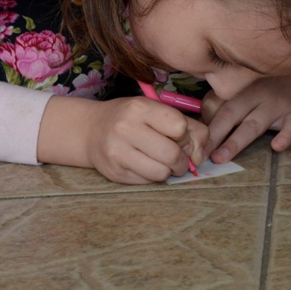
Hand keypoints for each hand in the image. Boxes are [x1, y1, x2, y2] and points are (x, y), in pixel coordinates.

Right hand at [38, 96, 207, 184]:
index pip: (179, 127)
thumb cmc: (131, 119)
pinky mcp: (114, 172)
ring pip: (161, 172)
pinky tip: (144, 165)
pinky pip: (147, 182)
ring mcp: (117, 151)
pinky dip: (152, 177)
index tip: (180, 138)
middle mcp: (126, 127)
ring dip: (168, 171)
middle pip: (172, 154)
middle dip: (182, 161)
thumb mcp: (156, 111)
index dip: (186, 136)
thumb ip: (187, 127)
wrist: (91, 130)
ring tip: (162, 163)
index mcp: (140, 107)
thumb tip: (199, 155)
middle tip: (178, 159)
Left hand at [200, 71, 290, 162]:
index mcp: (236, 90)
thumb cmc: (260, 89)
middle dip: (213, 136)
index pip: (214, 106)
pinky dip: (286, 136)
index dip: (202, 126)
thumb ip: (217, 104)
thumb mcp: (238, 90)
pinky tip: (277, 146)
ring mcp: (276, 105)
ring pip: (254, 123)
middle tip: (200, 155)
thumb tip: (196, 128)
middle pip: (230, 115)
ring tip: (221, 157)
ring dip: (236, 141)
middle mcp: (254, 95)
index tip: (190, 143)